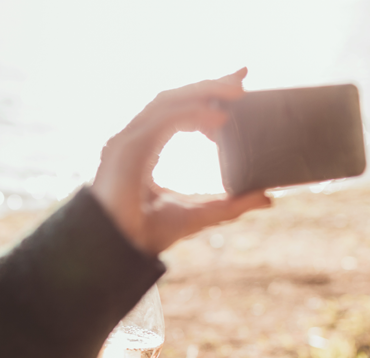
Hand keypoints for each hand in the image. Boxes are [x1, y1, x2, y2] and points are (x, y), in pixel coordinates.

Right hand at [90, 68, 270, 255]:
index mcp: (144, 150)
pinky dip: (192, 113)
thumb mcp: (198, 215)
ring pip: (167, 101)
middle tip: (244, 77)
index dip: (204, 96)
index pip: (176, 111)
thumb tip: (267, 198)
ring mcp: (127, 141)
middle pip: (173, 99)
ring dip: (203, 91)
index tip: (238, 90)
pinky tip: (218, 118)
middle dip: (209, 85)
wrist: (121, 250)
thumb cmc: (146, 234)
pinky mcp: (126, 147)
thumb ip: (229, 205)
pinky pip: (162, 119)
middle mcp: (134, 140)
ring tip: (237, 91)